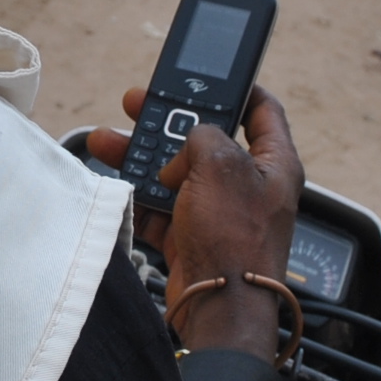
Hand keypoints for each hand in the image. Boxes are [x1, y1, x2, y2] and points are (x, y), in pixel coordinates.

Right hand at [87, 86, 302, 353]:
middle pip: (206, 139)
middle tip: (137, 103)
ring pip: (175, 173)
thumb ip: (202, 136)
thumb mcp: (220, 165)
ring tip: (107, 142)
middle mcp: (249, 186)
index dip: (238, 87)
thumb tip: (184, 151)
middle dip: (167, 122)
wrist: (219, 307)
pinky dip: (137, 197)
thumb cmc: (236, 240)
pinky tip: (115, 185)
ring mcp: (220, 213)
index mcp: (273, 163)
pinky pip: (161, 208)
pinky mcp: (194, 237)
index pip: (262, 110)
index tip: (210, 73)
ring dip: (140, 157)